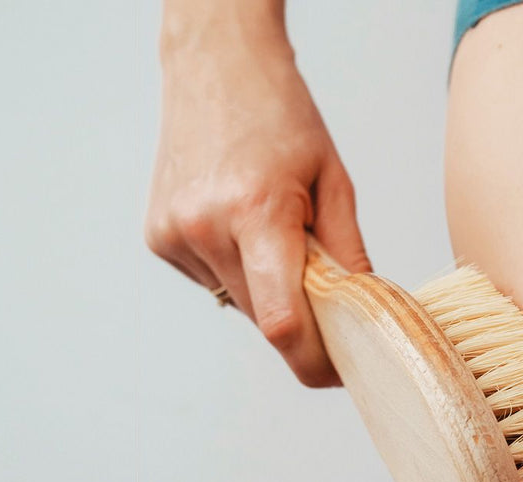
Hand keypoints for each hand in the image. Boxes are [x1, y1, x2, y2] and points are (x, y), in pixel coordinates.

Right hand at [145, 30, 370, 387]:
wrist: (215, 67)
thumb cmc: (280, 115)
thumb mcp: (332, 178)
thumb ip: (347, 252)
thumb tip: (365, 313)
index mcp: (255, 212)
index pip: (283, 321)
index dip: (314, 362)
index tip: (339, 372)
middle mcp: (205, 228)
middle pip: (263, 318)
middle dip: (300, 321)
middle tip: (327, 292)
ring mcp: (174, 235)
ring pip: (237, 302)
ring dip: (267, 291)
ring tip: (273, 230)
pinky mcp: (158, 238)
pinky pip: (212, 281)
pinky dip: (237, 270)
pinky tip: (241, 225)